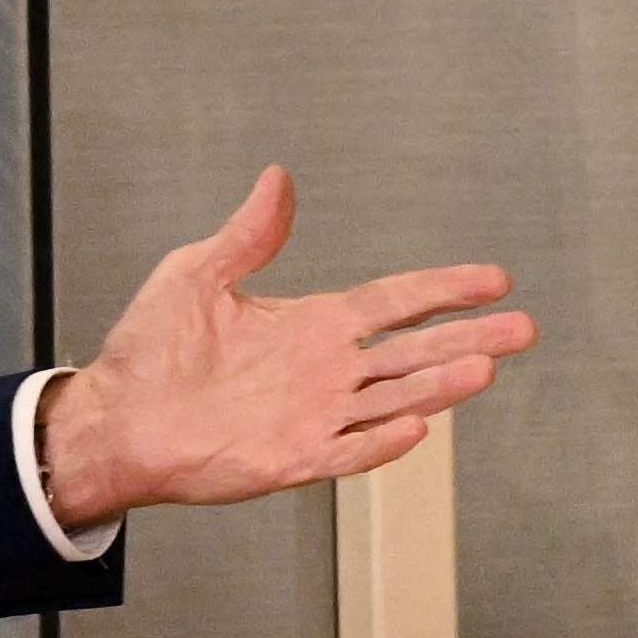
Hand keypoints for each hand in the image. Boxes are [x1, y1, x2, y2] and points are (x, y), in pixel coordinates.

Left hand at [41, 169, 529, 528]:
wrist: (114, 418)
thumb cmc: (149, 350)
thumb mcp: (196, 275)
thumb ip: (248, 235)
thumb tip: (277, 179)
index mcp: (313, 325)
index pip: (396, 301)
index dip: (444, 288)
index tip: (493, 278)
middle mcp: (325, 371)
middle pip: (414, 351)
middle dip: (469, 337)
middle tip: (524, 327)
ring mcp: (314, 416)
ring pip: (394, 399)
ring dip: (440, 385)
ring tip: (486, 368)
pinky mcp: (291, 459)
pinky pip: (347, 451)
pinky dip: (382, 442)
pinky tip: (417, 426)